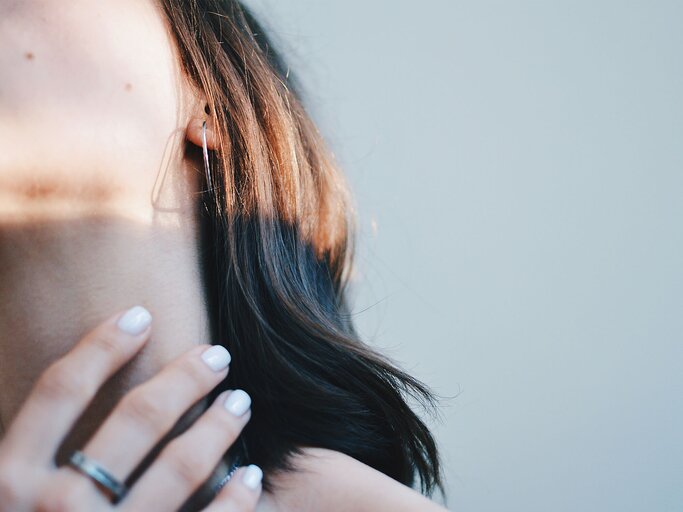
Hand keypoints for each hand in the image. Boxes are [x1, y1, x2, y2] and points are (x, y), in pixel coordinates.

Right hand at [0, 306, 260, 510]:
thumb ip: (14, 464)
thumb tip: (32, 426)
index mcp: (4, 485)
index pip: (59, 390)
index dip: (101, 344)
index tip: (140, 314)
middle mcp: (54, 508)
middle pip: (136, 417)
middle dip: (185, 377)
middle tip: (219, 355)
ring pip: (181, 464)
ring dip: (219, 425)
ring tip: (242, 402)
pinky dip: (235, 500)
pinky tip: (252, 479)